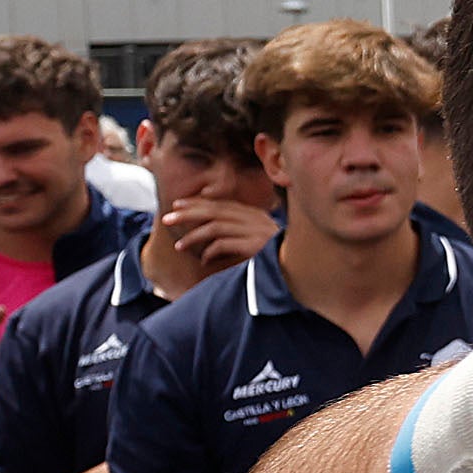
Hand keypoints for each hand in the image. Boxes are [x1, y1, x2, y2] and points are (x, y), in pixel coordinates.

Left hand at [160, 195, 277, 277]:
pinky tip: (203, 261)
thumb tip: (216, 238)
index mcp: (256, 215)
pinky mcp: (254, 246)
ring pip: (214, 227)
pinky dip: (210, 252)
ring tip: (179, 246)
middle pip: (214, 211)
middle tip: (167, 218)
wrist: (305, 269)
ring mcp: (255, 232)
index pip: (221, 204)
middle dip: (188, 213)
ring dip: (194, 236)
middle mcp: (254, 220)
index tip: (178, 204)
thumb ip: (243, 233)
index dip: (197, 203)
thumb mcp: (262, 240)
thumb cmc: (282, 258)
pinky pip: (224, 245)